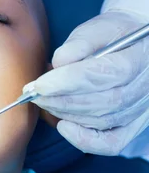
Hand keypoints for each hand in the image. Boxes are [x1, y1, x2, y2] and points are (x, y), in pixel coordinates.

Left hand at [24, 10, 148, 154]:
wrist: (134, 46)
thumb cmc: (112, 36)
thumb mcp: (96, 29)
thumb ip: (78, 44)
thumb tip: (58, 65)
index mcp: (139, 57)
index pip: (103, 75)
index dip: (68, 82)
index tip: (40, 84)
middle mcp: (144, 87)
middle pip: (101, 102)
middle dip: (61, 100)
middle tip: (35, 94)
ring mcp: (141, 109)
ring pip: (101, 121)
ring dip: (66, 114)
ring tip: (44, 101)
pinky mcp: (133, 125)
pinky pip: (111, 143)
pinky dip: (85, 140)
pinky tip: (63, 126)